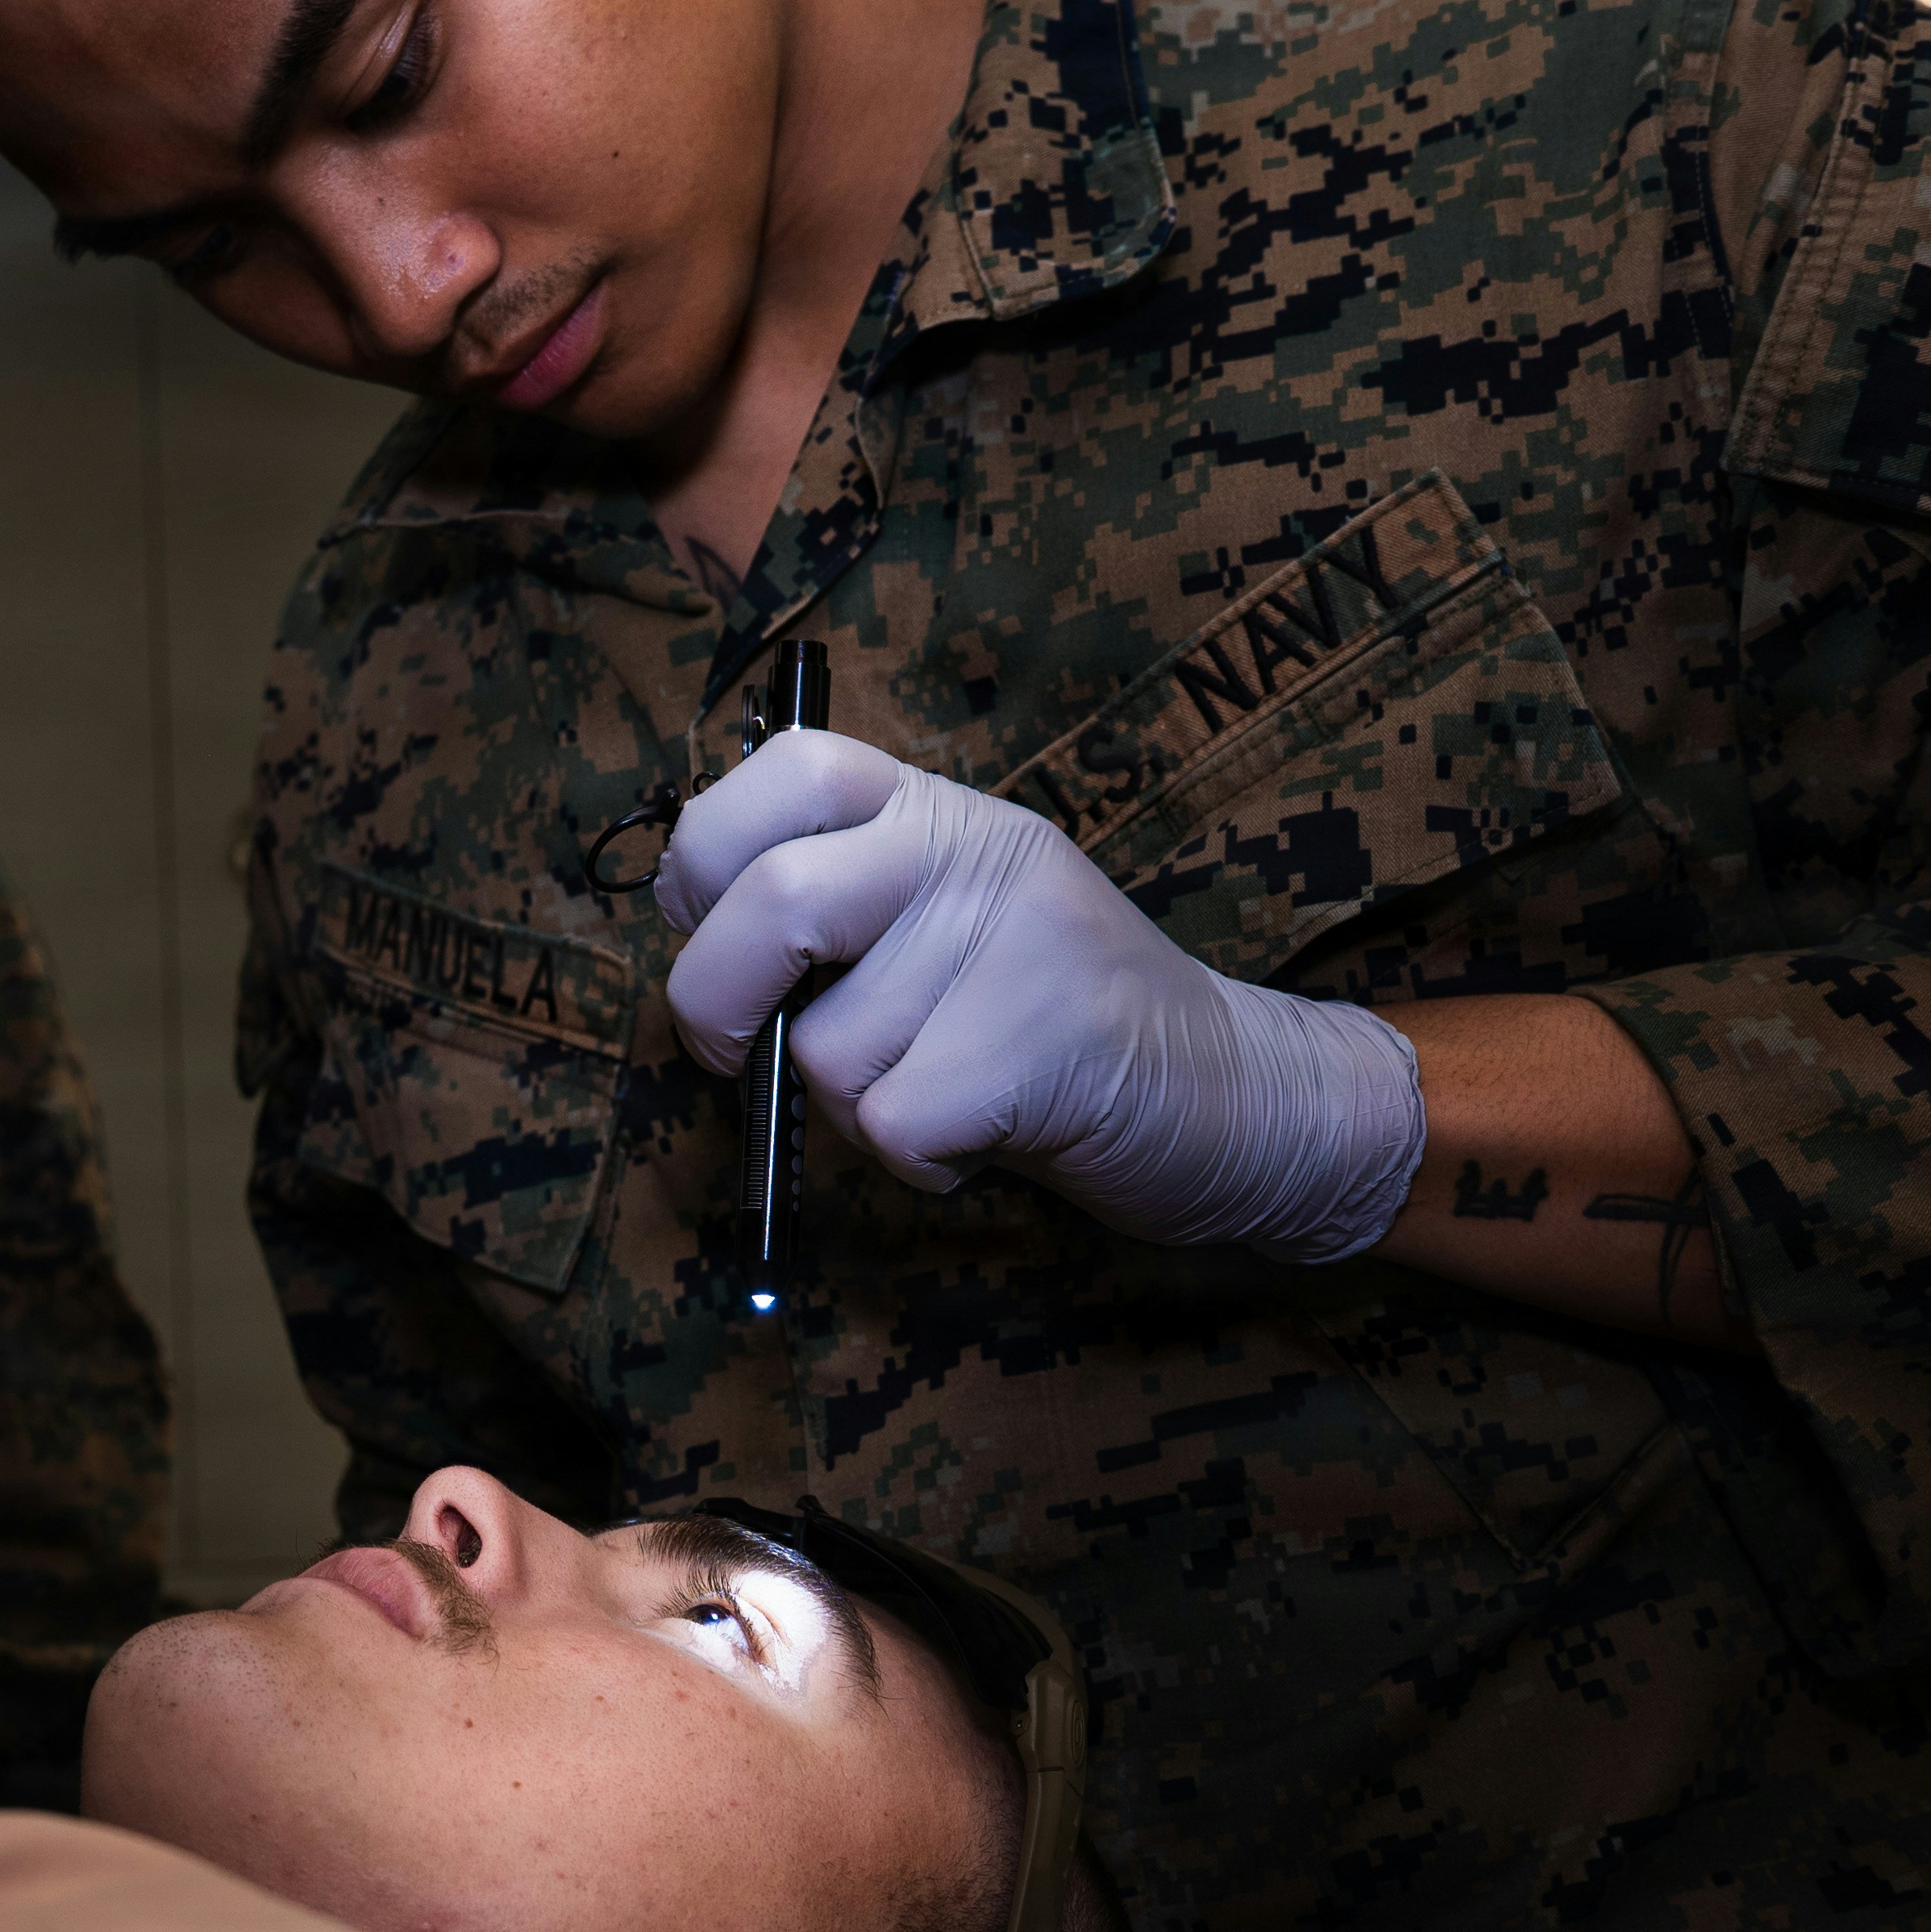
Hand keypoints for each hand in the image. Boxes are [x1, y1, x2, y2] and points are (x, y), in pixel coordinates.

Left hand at [654, 730, 1424, 1262]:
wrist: (1239, 1095)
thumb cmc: (1052, 1020)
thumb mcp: (956, 918)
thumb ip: (845, 900)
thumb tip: (691, 928)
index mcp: (942, 812)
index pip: (791, 767)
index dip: (705, 852)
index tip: (702, 925)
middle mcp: (977, 853)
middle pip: (771, 903)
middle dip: (713, 1000)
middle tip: (732, 1051)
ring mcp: (1017, 941)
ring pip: (826, 1049)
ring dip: (856, 1107)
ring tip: (948, 1088)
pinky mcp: (1042, 1044)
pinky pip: (891, 1124)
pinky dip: (916, 1164)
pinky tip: (982, 1138)